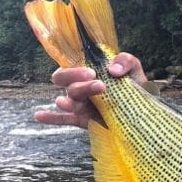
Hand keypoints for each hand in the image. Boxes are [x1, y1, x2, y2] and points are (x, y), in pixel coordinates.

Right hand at [33, 52, 148, 129]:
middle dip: (77, 83)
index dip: (75, 70)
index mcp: (87, 73)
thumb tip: (113, 69)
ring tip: (87, 102)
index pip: (70, 68)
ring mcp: (81, 104)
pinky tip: (38, 115)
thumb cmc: (134, 85)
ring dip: (73, 101)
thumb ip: (126, 61)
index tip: (92, 73)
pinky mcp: (84, 120)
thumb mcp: (133, 69)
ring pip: (68, 101)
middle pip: (65, 83)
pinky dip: (51, 118)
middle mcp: (80, 87)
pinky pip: (64, 119)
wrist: (143, 109)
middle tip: (99, 85)